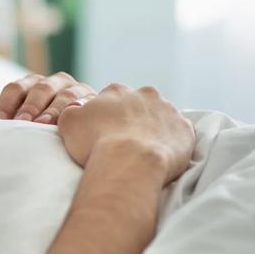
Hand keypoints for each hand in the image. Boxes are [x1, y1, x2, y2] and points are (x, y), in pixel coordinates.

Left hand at [0, 72, 96, 124]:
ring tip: (44, 124)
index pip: (15, 88)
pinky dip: (80, 110)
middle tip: (21, 123)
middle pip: (39, 89)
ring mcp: (76, 88)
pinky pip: (87, 104)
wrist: (85, 121)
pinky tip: (73, 120)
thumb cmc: (45, 119)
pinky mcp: (95, 100)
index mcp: (33, 83)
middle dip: (29, 107)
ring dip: (53, 110)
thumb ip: (1, 107)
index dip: (5, 104)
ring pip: (64, 95)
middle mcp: (54, 81)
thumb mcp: (22, 114)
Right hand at [57, 83, 194, 183]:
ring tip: (142, 150)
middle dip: (133, 118)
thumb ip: (72, 111)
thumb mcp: (69, 123)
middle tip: (123, 141)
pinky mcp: (186, 130)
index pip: (112, 98)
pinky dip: (171, 143)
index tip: (104, 132)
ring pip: (160, 118)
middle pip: (139, 105)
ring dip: (153, 129)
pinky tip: (160, 156)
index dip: (107, 116)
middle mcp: (146, 94)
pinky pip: (179, 135)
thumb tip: (78, 109)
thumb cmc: (96, 143)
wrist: (130, 162)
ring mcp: (169, 111)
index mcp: (117, 90)